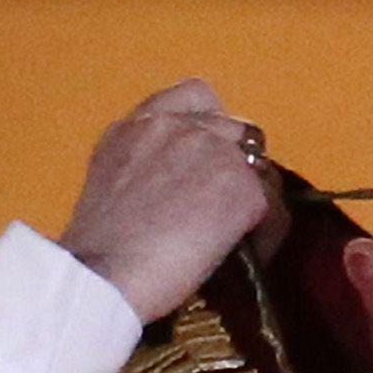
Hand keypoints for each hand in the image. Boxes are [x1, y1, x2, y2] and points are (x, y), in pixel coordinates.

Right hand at [57, 79, 275, 322]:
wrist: (103, 276)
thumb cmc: (97, 251)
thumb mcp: (109, 181)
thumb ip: (145, 163)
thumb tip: (176, 181)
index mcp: (139, 125)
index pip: (196, 96)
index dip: (213, 125)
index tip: (211, 155)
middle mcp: (179, 126)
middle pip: (240, 131)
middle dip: (238, 164)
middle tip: (227, 204)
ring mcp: (216, 153)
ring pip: (261, 168)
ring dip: (256, 195)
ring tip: (243, 231)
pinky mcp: (243, 191)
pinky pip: (274, 211)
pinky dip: (267, 234)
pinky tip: (250, 256)